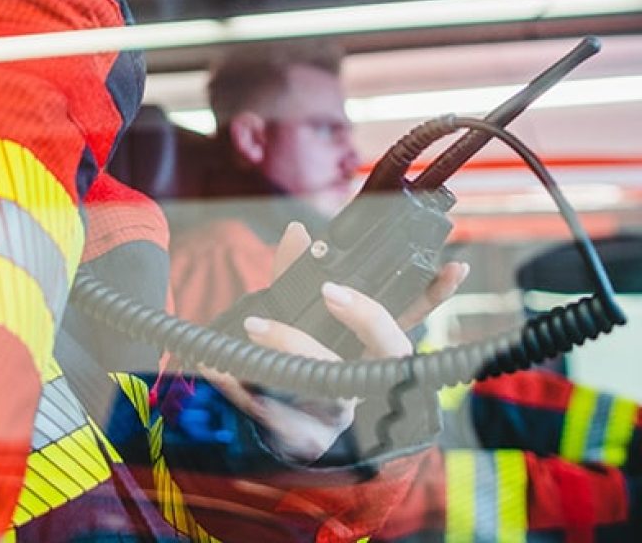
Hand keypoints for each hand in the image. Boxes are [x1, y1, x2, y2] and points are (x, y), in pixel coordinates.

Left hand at [204, 221, 468, 461]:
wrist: (270, 430)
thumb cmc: (293, 361)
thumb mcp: (295, 316)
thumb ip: (296, 275)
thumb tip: (298, 232)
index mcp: (369, 349)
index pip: (411, 318)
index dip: (435, 295)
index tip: (450, 266)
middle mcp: (367, 379)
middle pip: (391, 351)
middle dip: (367, 316)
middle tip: (328, 290)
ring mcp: (342, 411)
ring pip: (332, 381)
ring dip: (292, 346)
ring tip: (253, 323)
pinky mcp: (308, 438)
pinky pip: (279, 414)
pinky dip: (243, 391)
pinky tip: (219, 372)